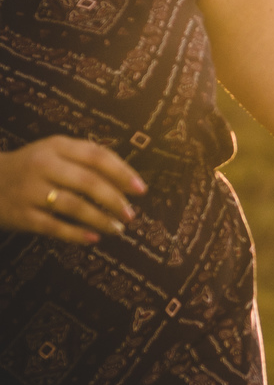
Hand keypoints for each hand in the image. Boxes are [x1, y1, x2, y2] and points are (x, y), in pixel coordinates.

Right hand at [0, 136, 146, 244]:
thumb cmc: (33, 167)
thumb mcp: (55, 152)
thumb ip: (88, 159)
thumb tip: (129, 180)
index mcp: (56, 146)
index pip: (96, 156)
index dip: (122, 173)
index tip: (141, 189)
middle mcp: (42, 165)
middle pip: (89, 182)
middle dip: (115, 201)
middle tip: (131, 215)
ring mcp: (30, 190)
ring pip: (74, 206)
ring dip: (101, 220)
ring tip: (118, 228)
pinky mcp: (22, 215)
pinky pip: (55, 227)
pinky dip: (77, 234)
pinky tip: (94, 239)